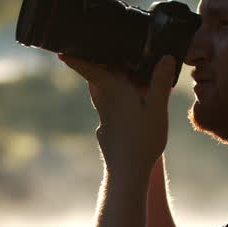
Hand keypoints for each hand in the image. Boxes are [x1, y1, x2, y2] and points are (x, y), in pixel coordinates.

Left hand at [58, 54, 176, 178]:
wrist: (127, 173)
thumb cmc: (143, 140)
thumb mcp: (157, 110)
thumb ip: (160, 83)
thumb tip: (166, 57)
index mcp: (114, 93)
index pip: (91, 71)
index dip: (76, 60)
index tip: (61, 52)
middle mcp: (105, 105)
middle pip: (95, 81)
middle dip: (94, 68)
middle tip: (97, 56)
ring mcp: (104, 121)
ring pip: (100, 97)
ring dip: (103, 86)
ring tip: (115, 78)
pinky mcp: (107, 133)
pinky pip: (107, 112)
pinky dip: (112, 104)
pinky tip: (126, 109)